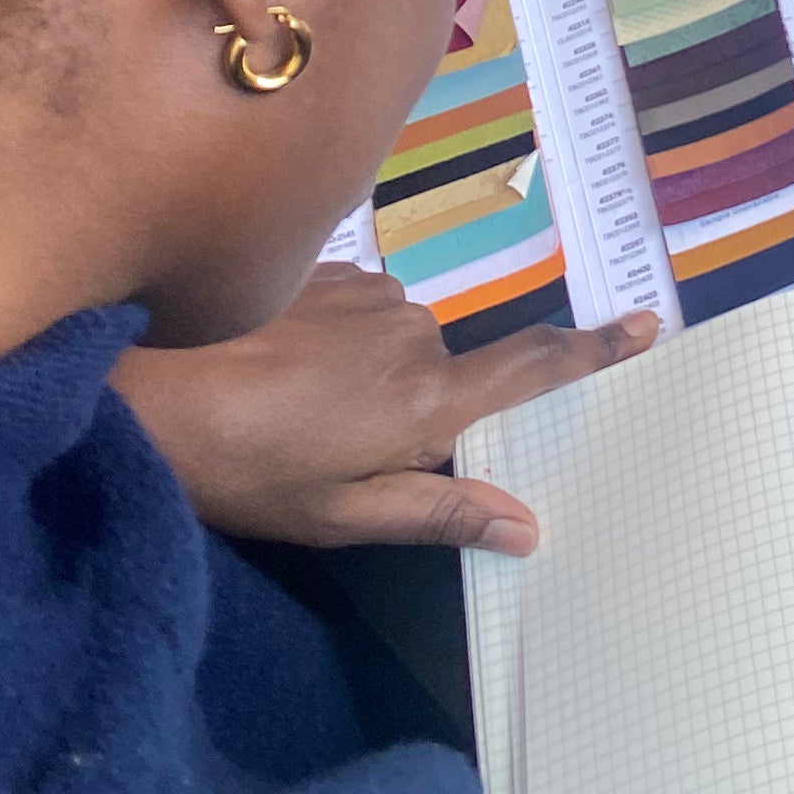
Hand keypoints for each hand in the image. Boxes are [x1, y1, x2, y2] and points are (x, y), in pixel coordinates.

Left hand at [114, 260, 655, 554]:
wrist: (144, 383)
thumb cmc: (243, 469)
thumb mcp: (338, 516)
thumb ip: (436, 513)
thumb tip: (529, 525)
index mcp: (427, 402)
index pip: (532, 370)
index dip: (594, 350)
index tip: (650, 323)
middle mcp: (416, 333)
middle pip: (450, 371)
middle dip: (414, 408)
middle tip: (337, 450)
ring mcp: (372, 293)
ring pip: (399, 341)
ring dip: (368, 375)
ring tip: (292, 415)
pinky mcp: (329, 268)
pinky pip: (360, 310)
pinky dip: (337, 342)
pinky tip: (278, 372)